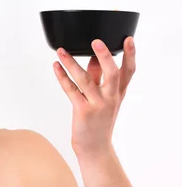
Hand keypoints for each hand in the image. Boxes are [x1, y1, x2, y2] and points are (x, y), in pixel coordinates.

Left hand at [53, 36, 135, 155]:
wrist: (95, 148)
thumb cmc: (98, 121)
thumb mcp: (104, 99)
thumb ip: (99, 78)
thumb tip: (93, 58)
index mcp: (118, 93)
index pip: (129, 71)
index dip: (130, 55)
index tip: (128, 39)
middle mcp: (111, 97)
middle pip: (112, 73)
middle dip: (104, 56)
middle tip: (96, 41)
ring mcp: (97, 105)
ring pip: (86, 80)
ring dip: (71, 63)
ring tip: (61, 51)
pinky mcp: (83, 111)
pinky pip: (71, 90)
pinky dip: (62, 77)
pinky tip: (56, 66)